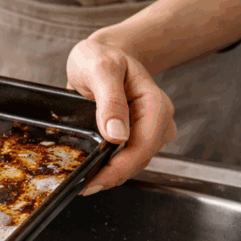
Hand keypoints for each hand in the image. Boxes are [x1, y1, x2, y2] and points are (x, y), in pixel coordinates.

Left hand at [66, 37, 176, 194]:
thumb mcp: (101, 69)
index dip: (121, 167)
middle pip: (140, 159)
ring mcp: (148, 130)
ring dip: (111, 175)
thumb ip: (109, 99)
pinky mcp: (136, 136)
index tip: (95, 179)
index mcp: (154, 103)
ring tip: (84, 181)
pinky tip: (91, 170)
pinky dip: (109, 167)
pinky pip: (126, 158)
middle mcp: (157, 120)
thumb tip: (117, 135)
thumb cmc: (101, 57)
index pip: (145, 144)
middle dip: (113, 176)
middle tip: (83, 186)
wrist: (102, 54)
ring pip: (134, 162)